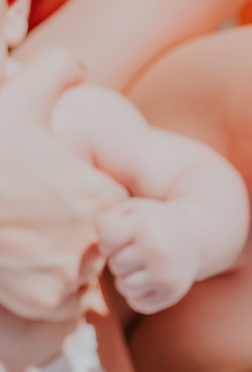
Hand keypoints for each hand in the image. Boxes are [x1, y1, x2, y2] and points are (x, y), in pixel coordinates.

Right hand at [0, 48, 127, 317]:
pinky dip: (45, 289)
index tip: (51, 193)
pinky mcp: (43, 302)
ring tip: (24, 240)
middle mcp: (94, 240)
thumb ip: (60, 70)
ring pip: (80, 274)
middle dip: (73, 234)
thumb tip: (82, 68)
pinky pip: (60, 302)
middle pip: (98, 243)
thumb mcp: (21, 97)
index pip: (111, 207)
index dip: (82, 200)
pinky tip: (19, 265)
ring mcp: (68, 275)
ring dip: (60, 263)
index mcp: (101, 196)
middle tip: (34, 219)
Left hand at [96, 196, 204, 313]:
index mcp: (143, 226)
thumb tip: (102, 250)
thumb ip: (107, 223)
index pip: (105, 242)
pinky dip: (140, 294)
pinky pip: (137, 304)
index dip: (110, 240)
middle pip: (115, 265)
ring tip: (143, 266)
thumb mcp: (131, 211)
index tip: (125, 235)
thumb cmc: (153, 223)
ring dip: (129, 278)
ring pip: (124, 287)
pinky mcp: (171, 294)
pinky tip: (151, 280)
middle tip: (139, 250)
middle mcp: (155, 251)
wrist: (195, 238)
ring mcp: (165, 275)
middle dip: (121, 258)